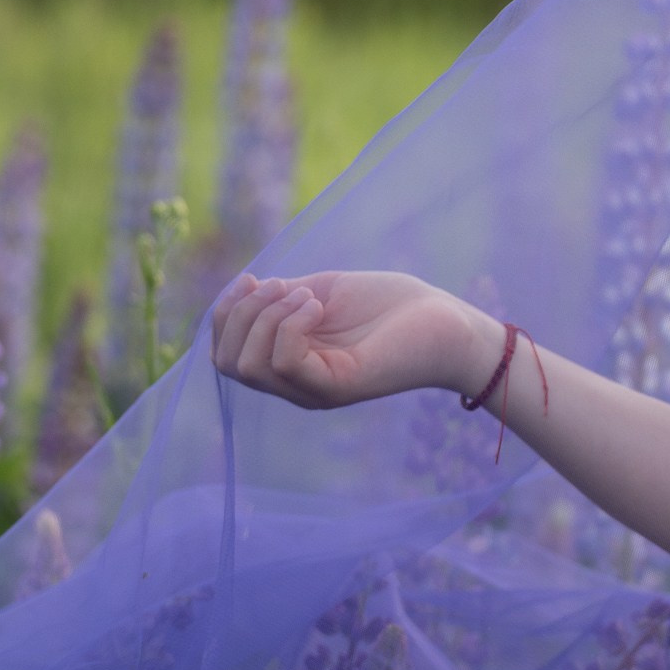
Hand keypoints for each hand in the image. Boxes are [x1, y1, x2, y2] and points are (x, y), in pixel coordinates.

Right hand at [210, 269, 497, 411]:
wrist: (445, 320)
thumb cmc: (390, 305)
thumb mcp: (320, 292)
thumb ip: (279, 299)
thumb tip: (243, 294)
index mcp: (287, 363)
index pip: (224, 355)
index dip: (224, 313)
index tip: (253, 278)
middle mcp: (295, 386)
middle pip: (227, 363)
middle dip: (240, 314)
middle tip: (283, 286)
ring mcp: (314, 391)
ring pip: (249, 367)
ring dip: (266, 318)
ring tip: (307, 296)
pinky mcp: (338, 387)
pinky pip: (285, 363)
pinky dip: (290, 325)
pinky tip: (318, 306)